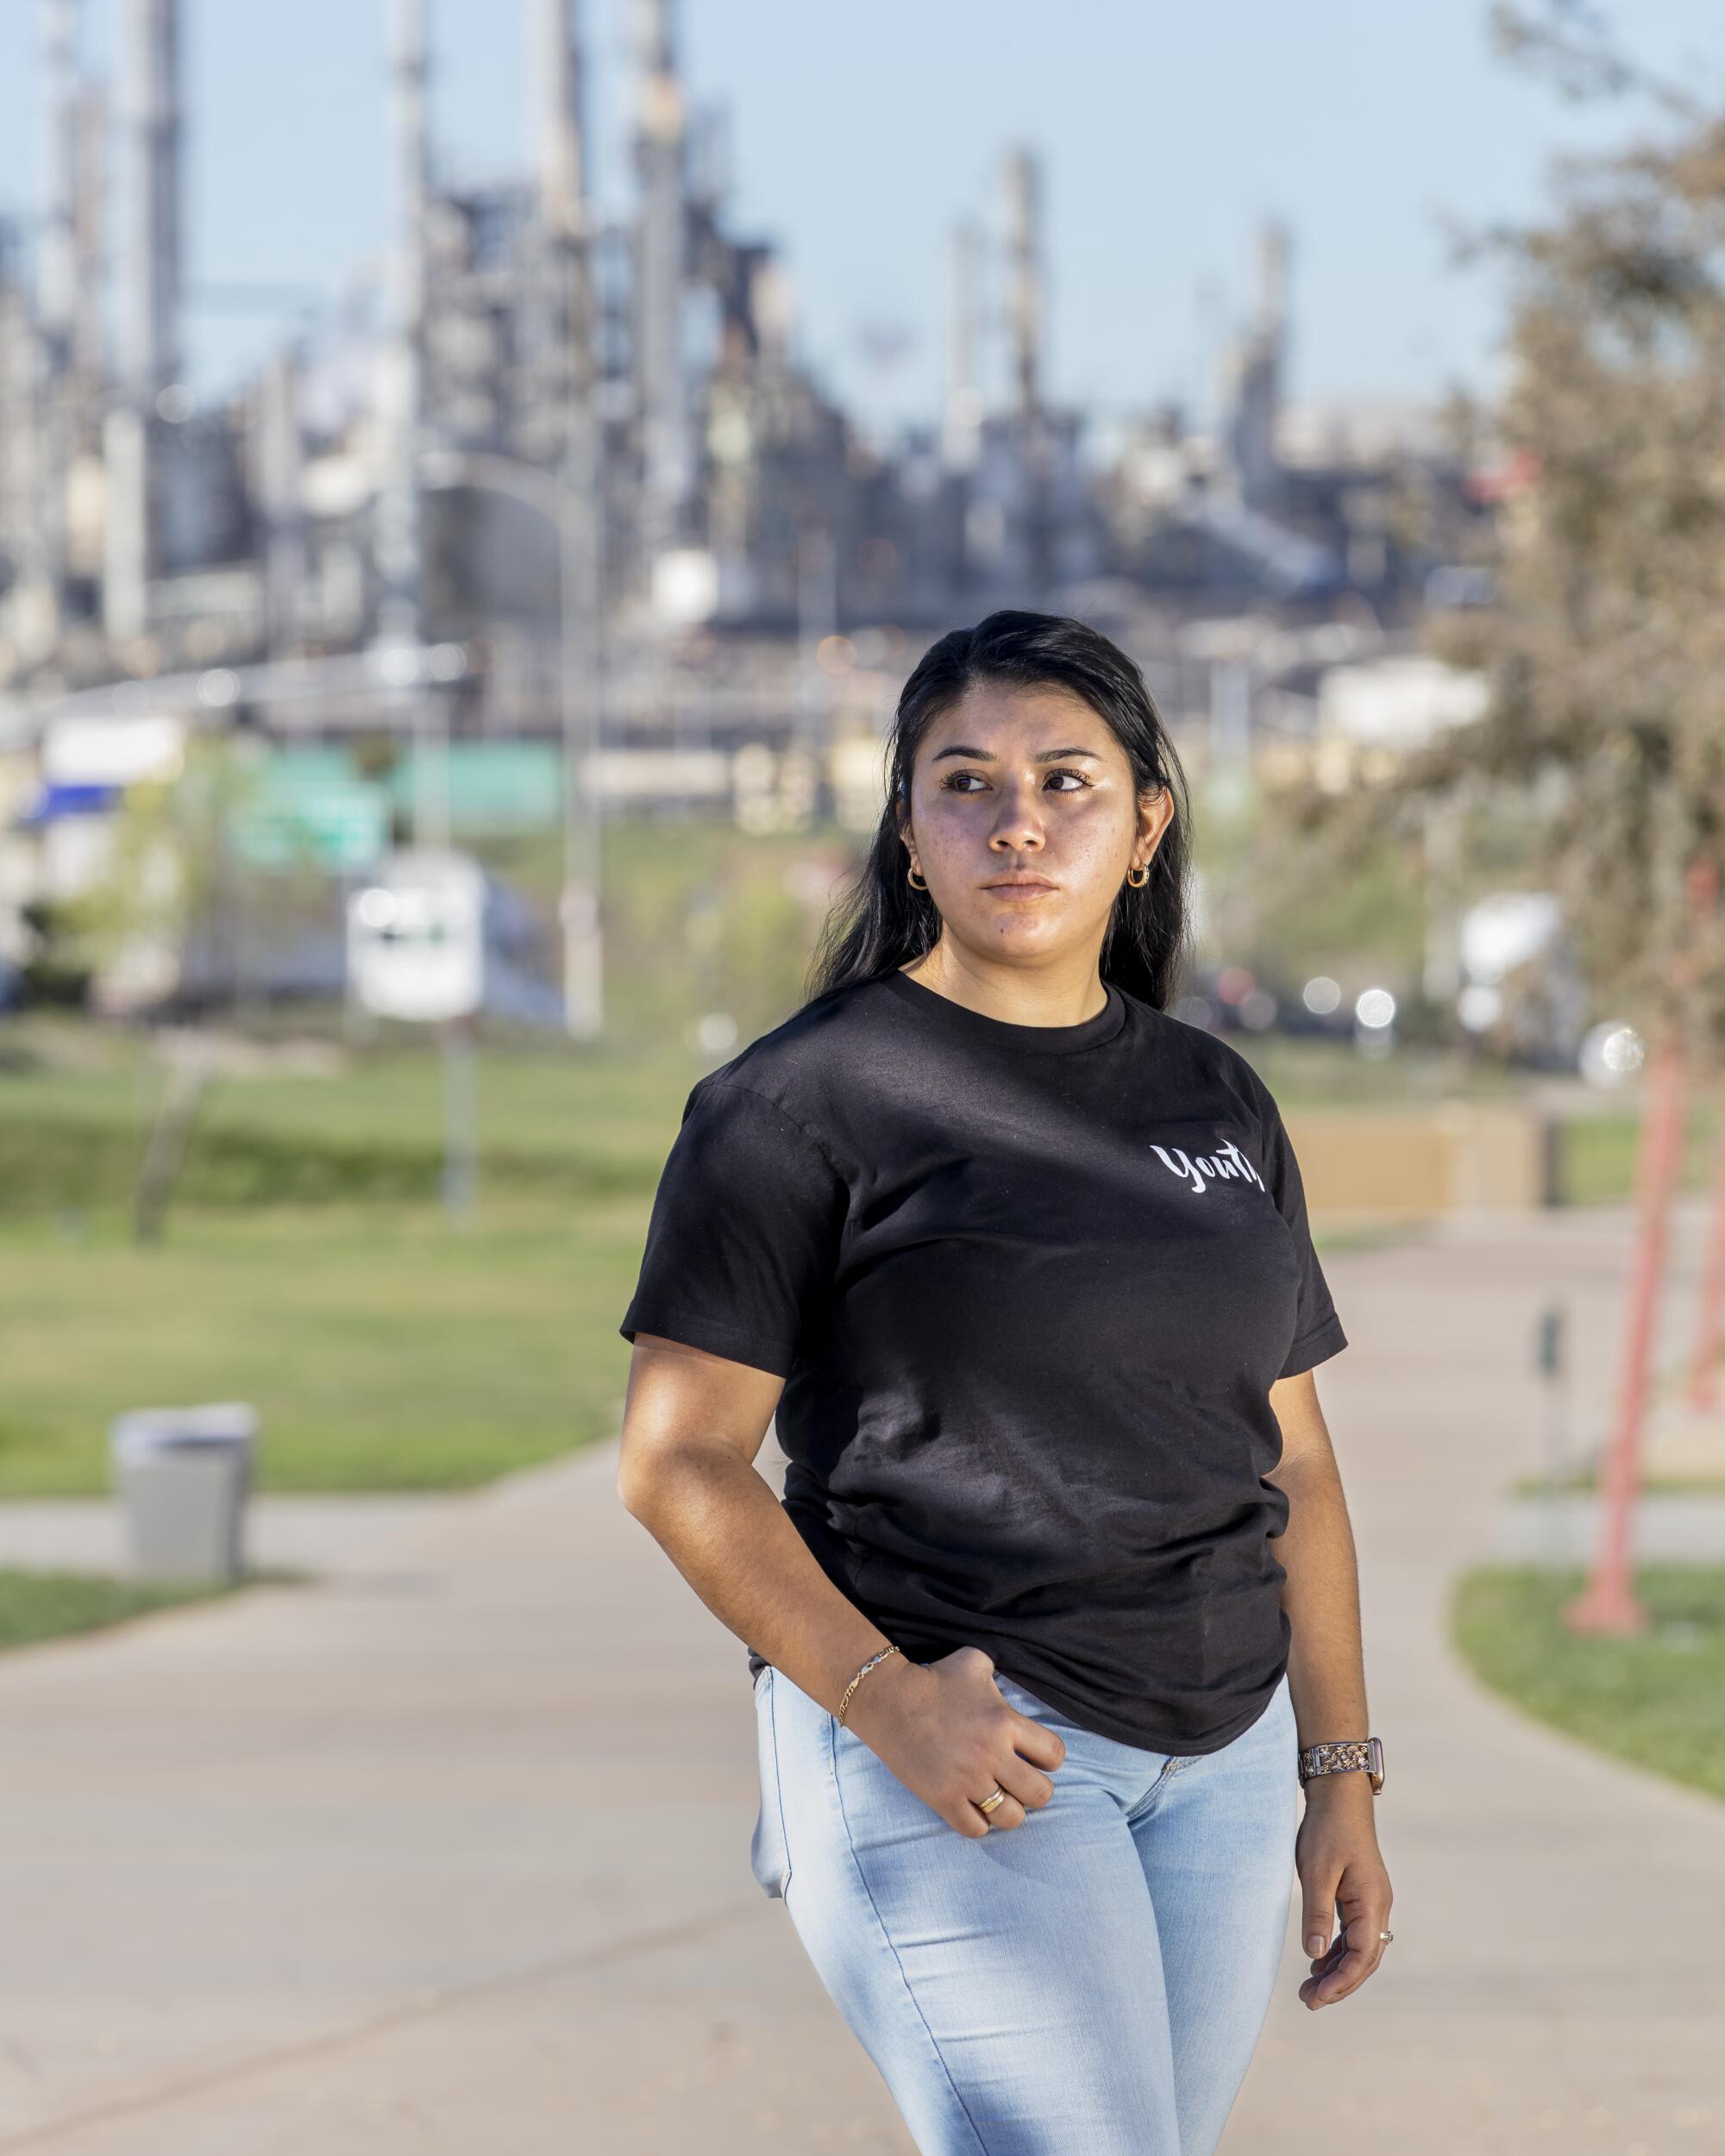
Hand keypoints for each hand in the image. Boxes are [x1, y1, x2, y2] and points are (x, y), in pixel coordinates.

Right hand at [841, 1644, 1065, 1837]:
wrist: (889, 1699)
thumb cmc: (934, 1678)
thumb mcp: (975, 1661)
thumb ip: (1001, 1673)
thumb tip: (1011, 1679)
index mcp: (1004, 1722)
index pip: (1054, 1755)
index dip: (1049, 1758)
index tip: (1035, 1757)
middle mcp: (991, 1755)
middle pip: (1041, 1794)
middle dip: (1034, 1789)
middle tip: (1018, 1781)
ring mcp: (966, 1781)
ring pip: (1011, 1818)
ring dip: (1008, 1810)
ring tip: (997, 1797)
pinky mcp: (943, 1799)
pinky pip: (976, 1829)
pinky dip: (978, 1823)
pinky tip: (972, 1807)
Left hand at [1294, 1779, 1392, 2009]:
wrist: (1339, 1794)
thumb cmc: (1327, 1829)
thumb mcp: (1317, 1871)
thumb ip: (1317, 1914)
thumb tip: (1315, 1954)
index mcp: (1372, 1903)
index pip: (1362, 1957)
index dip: (1340, 1983)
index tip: (1316, 1998)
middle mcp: (1378, 1906)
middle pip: (1364, 1959)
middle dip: (1339, 1984)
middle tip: (1308, 2000)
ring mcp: (1371, 1900)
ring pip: (1359, 1948)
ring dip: (1337, 1969)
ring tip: (1310, 1988)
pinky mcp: (1361, 1894)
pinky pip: (1353, 1933)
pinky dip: (1338, 1950)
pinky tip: (1318, 1959)